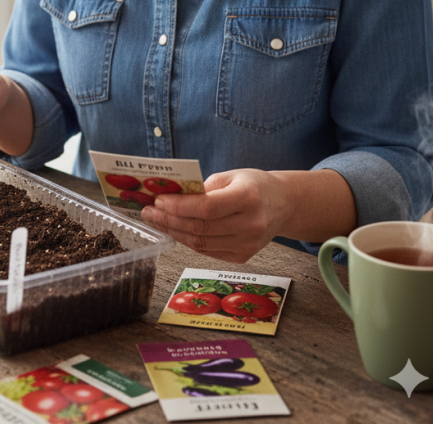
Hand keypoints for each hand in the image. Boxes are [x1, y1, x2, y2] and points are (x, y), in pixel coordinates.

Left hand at [140, 169, 290, 262]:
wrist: (283, 205)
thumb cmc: (254, 186)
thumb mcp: (231, 176)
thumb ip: (202, 188)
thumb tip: (168, 197)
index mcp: (249, 198)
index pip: (206, 207)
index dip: (178, 206)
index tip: (158, 200)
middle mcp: (251, 224)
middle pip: (200, 227)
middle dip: (169, 220)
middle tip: (149, 212)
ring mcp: (248, 244)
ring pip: (200, 243)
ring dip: (174, 232)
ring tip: (157, 221)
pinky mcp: (243, 256)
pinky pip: (207, 251)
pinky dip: (187, 241)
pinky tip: (175, 230)